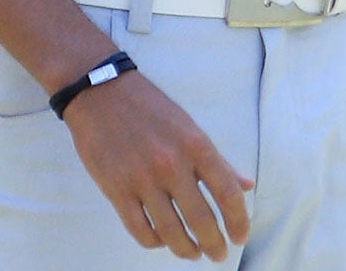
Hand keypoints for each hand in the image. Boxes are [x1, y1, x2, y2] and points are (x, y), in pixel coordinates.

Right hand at [62, 69, 252, 261]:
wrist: (99, 91)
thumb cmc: (148, 107)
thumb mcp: (188, 126)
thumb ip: (217, 160)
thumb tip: (246, 185)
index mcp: (195, 144)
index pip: (227, 193)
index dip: (239, 221)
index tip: (240, 236)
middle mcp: (171, 164)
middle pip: (201, 220)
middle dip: (215, 245)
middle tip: (219, 254)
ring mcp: (142, 179)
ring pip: (171, 232)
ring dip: (187, 250)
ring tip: (193, 253)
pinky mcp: (116, 189)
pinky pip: (141, 230)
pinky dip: (155, 242)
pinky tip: (161, 239)